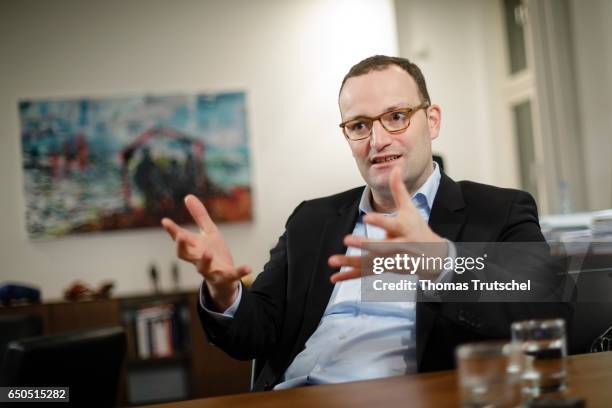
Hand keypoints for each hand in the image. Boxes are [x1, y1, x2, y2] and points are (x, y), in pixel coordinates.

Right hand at [161, 195, 250, 310]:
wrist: (225, 279)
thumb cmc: (214, 253)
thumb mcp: (209, 232)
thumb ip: (199, 216)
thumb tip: (188, 196)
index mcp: (194, 248)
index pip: (180, 239)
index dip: (172, 231)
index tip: (165, 221)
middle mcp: (198, 259)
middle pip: (184, 255)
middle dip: (181, 246)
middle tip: (180, 236)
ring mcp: (211, 270)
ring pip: (203, 268)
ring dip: (205, 260)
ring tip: (208, 252)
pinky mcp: (225, 277)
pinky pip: (232, 275)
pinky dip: (240, 272)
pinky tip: (249, 267)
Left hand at [329, 166, 447, 282]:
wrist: (433, 257)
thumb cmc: (418, 228)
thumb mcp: (410, 209)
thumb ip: (399, 190)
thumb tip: (395, 166)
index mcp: (405, 229)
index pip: (392, 225)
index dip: (380, 222)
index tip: (366, 218)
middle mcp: (399, 247)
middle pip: (381, 247)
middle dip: (365, 244)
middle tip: (347, 240)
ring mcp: (391, 260)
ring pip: (370, 262)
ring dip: (351, 262)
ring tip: (332, 261)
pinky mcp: (384, 269)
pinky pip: (365, 273)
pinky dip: (349, 276)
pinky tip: (334, 278)